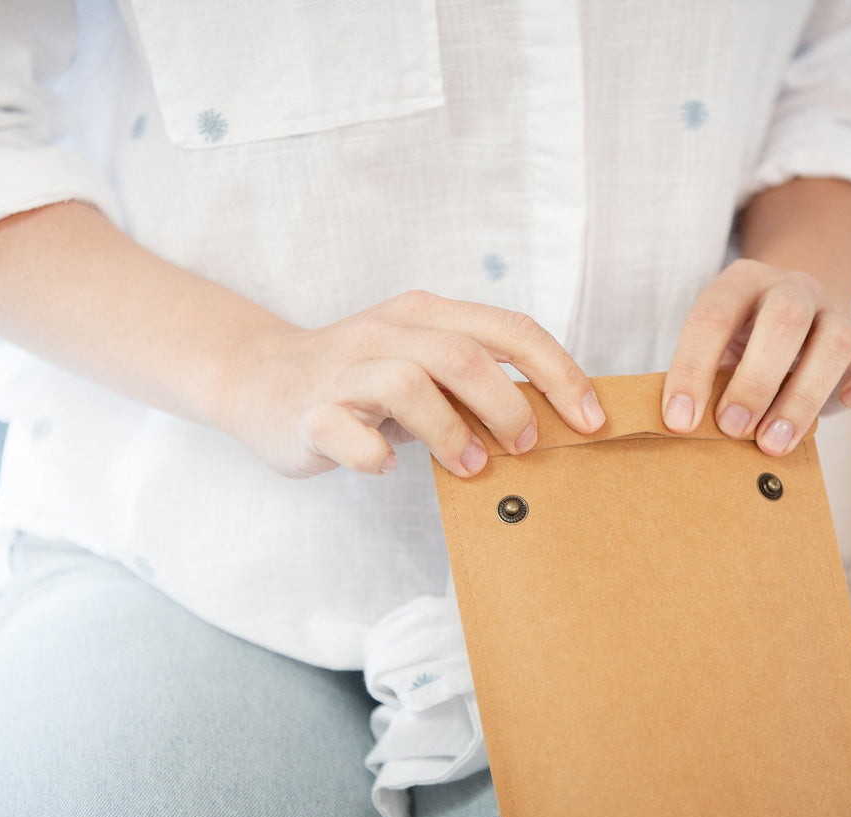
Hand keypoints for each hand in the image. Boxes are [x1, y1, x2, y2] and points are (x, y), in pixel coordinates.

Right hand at [220, 290, 605, 478]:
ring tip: (469, 467)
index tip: (590, 418)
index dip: (558, 372)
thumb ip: (476, 384)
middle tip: (525, 447)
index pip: (508, 328)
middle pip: (462, 355)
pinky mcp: (309, 411)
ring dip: (451, 433)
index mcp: (426, 314)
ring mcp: (344, 370)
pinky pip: (345, 432)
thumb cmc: (363, 382)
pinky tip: (387, 466)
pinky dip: (373, 455)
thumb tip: (550, 422)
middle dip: (508, 404)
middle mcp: (387, 332)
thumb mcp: (424, 367)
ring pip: (407, 384)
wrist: (261, 380)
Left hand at [662, 258, 850, 454]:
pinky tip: (849, 403)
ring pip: (837, 338)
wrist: (791, 322)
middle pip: (785, 319)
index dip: (692, 370)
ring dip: (803, 396)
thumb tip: (686, 431)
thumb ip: (704, 382)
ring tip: (773, 444)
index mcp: (739, 283)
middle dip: (755, 380)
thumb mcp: (714, 356)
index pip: (712, 317)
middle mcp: (790, 289)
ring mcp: (834, 310)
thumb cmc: (739, 352)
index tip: (680, 421)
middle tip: (731, 429)